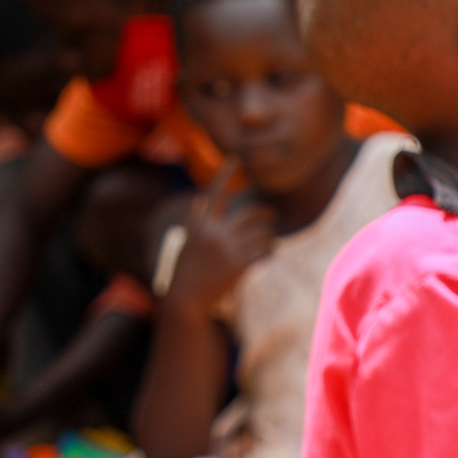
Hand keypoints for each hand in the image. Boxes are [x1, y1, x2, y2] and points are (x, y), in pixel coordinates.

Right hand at [164, 161, 274, 319]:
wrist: (186, 298)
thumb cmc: (187, 269)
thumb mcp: (189, 240)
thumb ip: (201, 221)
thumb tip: (203, 199)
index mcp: (201, 224)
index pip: (215, 192)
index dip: (225, 174)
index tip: (235, 158)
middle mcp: (215, 232)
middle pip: (251, 213)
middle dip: (265, 213)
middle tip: (270, 213)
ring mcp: (228, 247)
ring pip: (262, 232)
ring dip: (268, 236)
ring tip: (267, 241)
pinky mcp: (240, 264)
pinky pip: (265, 250)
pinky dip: (270, 251)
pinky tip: (268, 254)